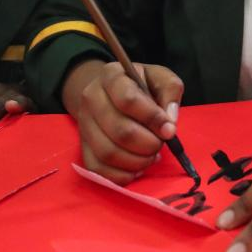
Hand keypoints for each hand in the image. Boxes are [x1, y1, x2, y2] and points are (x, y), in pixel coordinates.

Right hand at [62, 60, 184, 184]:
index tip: (169, 130)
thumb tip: (170, 122)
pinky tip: (137, 168)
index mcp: (111, 76)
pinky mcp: (82, 146)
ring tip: (151, 156)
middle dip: (148, 144)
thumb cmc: (140, 85)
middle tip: (160, 144)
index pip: (128, 99)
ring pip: (108, 152)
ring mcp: (84, 123)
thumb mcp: (160, 77)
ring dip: (136, 161)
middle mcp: (91, 98)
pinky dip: (121, 175)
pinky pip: (97, 169)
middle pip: (119, 130)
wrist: (109, 92)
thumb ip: (170, 91)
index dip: (152, 118)